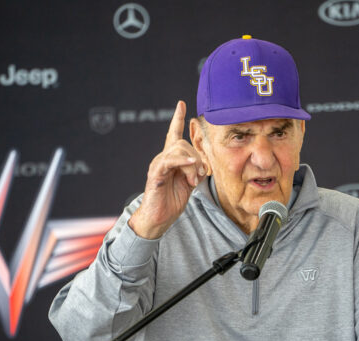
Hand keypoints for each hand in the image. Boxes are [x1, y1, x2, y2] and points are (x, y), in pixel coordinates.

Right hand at [128, 101, 207, 238]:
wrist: (158, 219)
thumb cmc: (171, 201)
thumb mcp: (189, 183)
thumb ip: (195, 170)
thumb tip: (201, 163)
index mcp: (171, 159)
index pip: (173, 134)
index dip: (178, 118)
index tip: (181, 104)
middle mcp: (163, 158)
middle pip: (183, 143)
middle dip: (197, 158)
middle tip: (199, 177)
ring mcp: (158, 165)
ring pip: (179, 150)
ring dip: (192, 165)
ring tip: (192, 181)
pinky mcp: (156, 173)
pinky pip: (170, 160)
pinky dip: (183, 161)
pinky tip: (191, 166)